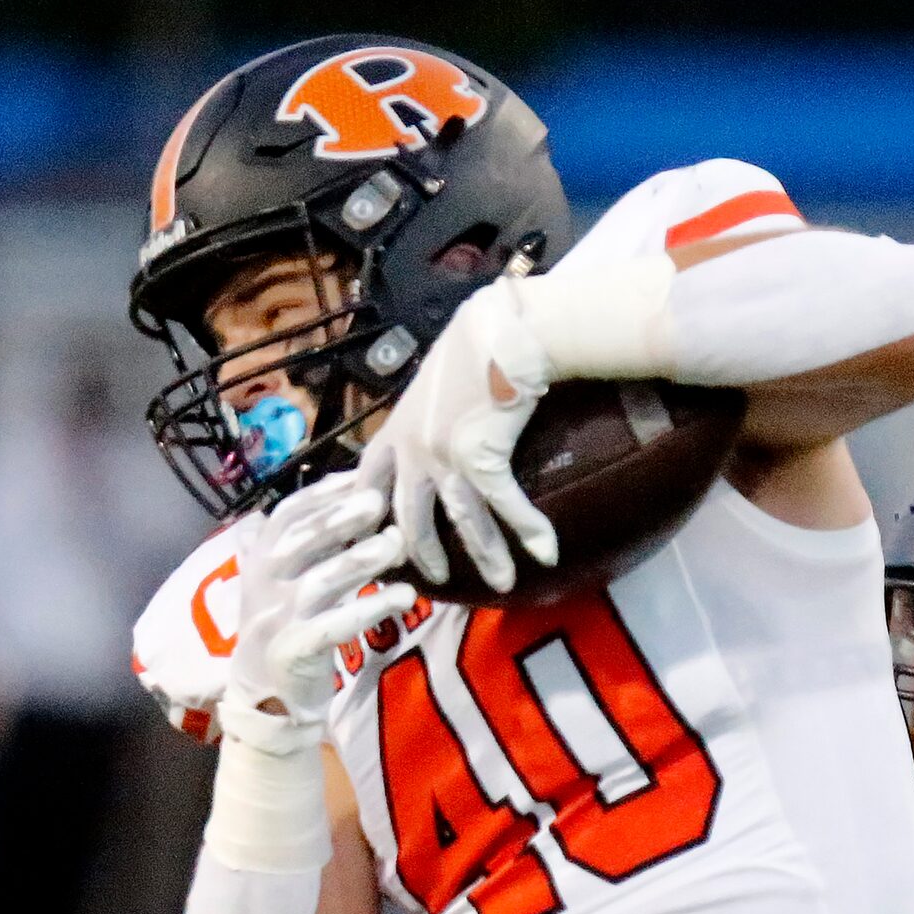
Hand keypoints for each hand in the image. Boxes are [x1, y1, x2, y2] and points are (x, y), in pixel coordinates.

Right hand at [225, 473, 412, 749]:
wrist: (267, 696)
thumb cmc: (288, 628)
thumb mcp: (286, 581)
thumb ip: (306, 542)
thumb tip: (338, 491)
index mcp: (260, 560)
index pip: (288, 515)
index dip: (323, 494)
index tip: (362, 477)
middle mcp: (262, 583)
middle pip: (300, 541)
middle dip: (340, 518)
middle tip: (379, 501)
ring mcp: (275, 618)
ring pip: (318, 581)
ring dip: (359, 560)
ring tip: (396, 545)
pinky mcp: (293, 650)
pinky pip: (334, 625)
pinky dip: (370, 608)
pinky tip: (405, 596)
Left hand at [356, 278, 558, 593]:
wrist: (502, 330)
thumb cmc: (473, 348)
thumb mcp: (432, 387)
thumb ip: (425, 419)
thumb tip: (435, 438)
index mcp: (395, 431)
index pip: (367, 485)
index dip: (366, 520)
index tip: (372, 546)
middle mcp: (412, 449)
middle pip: (410, 519)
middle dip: (424, 557)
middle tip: (437, 582)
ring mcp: (443, 456)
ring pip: (463, 522)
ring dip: (488, 557)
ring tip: (503, 584)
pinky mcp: (480, 458)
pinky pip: (505, 506)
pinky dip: (528, 530)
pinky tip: (547, 552)